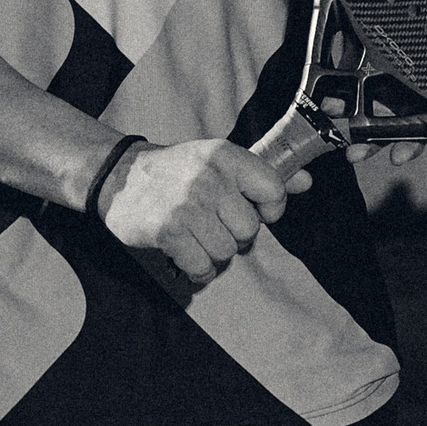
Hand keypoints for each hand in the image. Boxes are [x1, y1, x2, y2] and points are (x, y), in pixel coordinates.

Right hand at [99, 139, 303, 287]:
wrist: (120, 177)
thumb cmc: (177, 171)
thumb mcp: (218, 161)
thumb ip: (263, 173)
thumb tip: (306, 182)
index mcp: (226, 156)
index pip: (273, 190)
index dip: (270, 208)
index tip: (254, 209)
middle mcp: (209, 178)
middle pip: (249, 229)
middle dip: (234, 234)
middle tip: (213, 223)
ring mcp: (187, 207)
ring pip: (226, 252)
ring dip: (213, 252)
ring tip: (195, 236)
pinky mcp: (168, 232)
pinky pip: (202, 268)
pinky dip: (197, 269)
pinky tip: (185, 253)